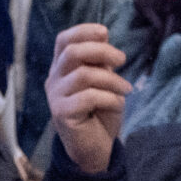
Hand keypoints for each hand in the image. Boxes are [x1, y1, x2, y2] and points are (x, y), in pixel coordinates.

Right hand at [45, 24, 129, 175]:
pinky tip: (118, 105)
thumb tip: (103, 35)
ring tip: (127, 89)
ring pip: (84, 75)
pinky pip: (89, 97)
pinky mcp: (62, 113)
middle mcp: (54, 79)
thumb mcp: (102, 82)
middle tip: (122, 60)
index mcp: (62, 68)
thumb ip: (99, 62)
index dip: (83, 31)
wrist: (94, 149)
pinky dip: (110, 98)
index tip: (105, 33)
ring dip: (112, 80)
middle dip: (101, 51)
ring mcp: (55, 97)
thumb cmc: (99, 113)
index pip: (64, 40)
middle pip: (72, 52)